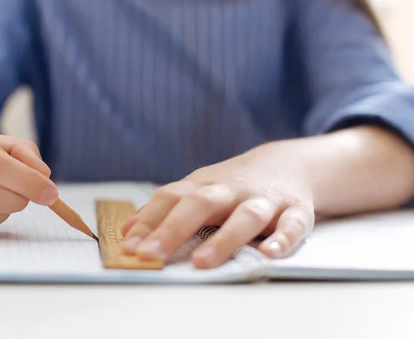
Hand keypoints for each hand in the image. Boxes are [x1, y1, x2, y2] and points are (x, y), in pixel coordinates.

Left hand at [121, 142, 314, 268]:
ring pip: (246, 216)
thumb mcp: (197, 188)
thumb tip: (128, 230)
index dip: (148, 221)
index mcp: (204, 185)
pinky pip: (293, 225)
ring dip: (224, 238)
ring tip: (201, 261)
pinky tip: (269, 254)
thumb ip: (165, 209)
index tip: (129, 246)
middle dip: (172, 229)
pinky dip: (283, 239)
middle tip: (150, 254)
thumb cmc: (233, 184)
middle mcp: (231, 190)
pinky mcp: (296, 211)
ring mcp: (264, 200)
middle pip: (200, 204)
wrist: (287, 163)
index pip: (170, 198)